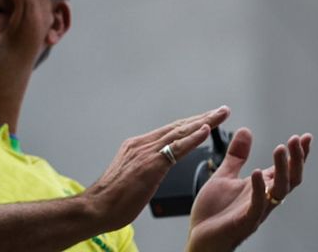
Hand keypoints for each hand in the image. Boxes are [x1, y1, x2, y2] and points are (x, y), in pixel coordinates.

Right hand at [81, 106, 229, 232]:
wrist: (97, 207)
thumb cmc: (113, 199)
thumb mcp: (131, 177)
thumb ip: (144, 167)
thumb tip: (154, 168)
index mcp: (137, 146)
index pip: (170, 131)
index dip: (191, 124)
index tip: (207, 119)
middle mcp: (141, 144)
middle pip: (178, 127)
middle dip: (202, 118)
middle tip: (221, 111)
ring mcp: (145, 152)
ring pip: (180, 133)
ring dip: (203, 122)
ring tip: (220, 115)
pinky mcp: (150, 164)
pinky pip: (176, 148)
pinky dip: (192, 138)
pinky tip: (205, 131)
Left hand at [186, 129, 310, 251]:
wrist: (200, 237)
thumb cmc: (215, 211)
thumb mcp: (224, 175)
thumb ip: (236, 156)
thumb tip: (246, 130)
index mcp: (260, 187)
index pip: (285, 169)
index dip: (297, 155)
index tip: (305, 137)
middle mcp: (264, 198)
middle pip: (290, 179)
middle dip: (296, 159)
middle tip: (298, 140)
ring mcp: (256, 210)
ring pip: (278, 190)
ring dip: (281, 169)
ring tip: (280, 149)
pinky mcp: (245, 220)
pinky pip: (257, 205)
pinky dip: (259, 189)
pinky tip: (257, 172)